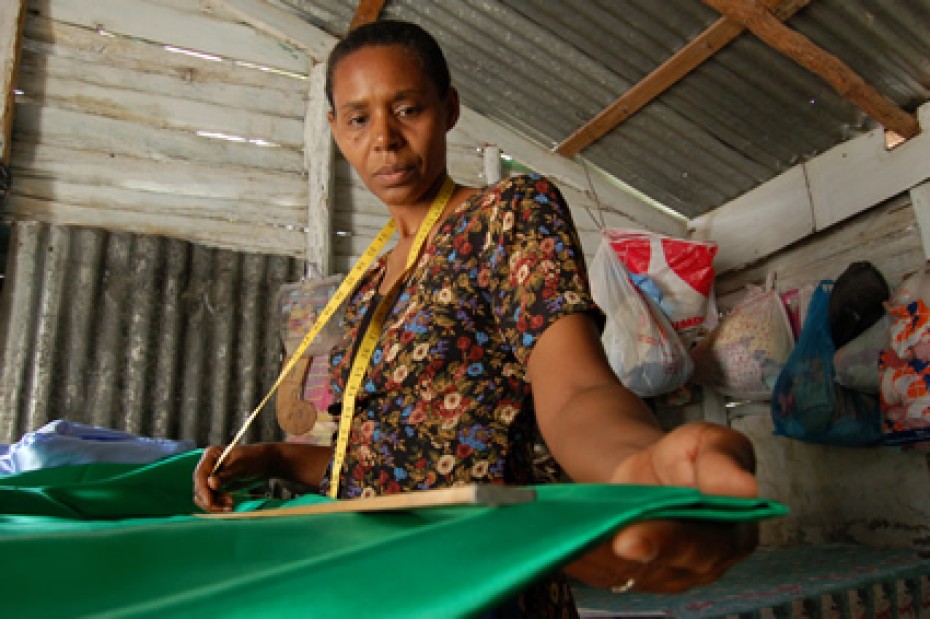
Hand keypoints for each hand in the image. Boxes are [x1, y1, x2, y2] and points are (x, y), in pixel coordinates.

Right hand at [192, 444, 274, 512]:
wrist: (265, 463)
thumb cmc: (255, 459)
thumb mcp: (242, 466)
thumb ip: (227, 475)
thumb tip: (211, 484)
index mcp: (211, 455)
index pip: (200, 475)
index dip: (203, 490)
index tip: (211, 503)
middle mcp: (207, 466)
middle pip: (199, 488)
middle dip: (211, 500)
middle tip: (228, 506)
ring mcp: (210, 477)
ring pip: (203, 496)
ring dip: (215, 505)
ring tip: (231, 506)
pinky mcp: (216, 487)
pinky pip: (211, 500)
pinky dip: (219, 505)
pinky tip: (230, 505)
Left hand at [564, 422, 758, 592]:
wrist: (653, 471)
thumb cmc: (685, 456)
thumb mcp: (708, 442)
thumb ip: (724, 461)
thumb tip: (745, 486)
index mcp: (736, 529)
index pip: (706, 544)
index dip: (669, 543)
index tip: (632, 540)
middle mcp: (708, 561)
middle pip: (667, 565)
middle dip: (631, 553)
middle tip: (606, 543)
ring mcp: (674, 574)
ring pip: (634, 573)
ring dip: (602, 559)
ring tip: (573, 542)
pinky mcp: (641, 576)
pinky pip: (611, 574)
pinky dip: (586, 560)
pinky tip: (565, 544)